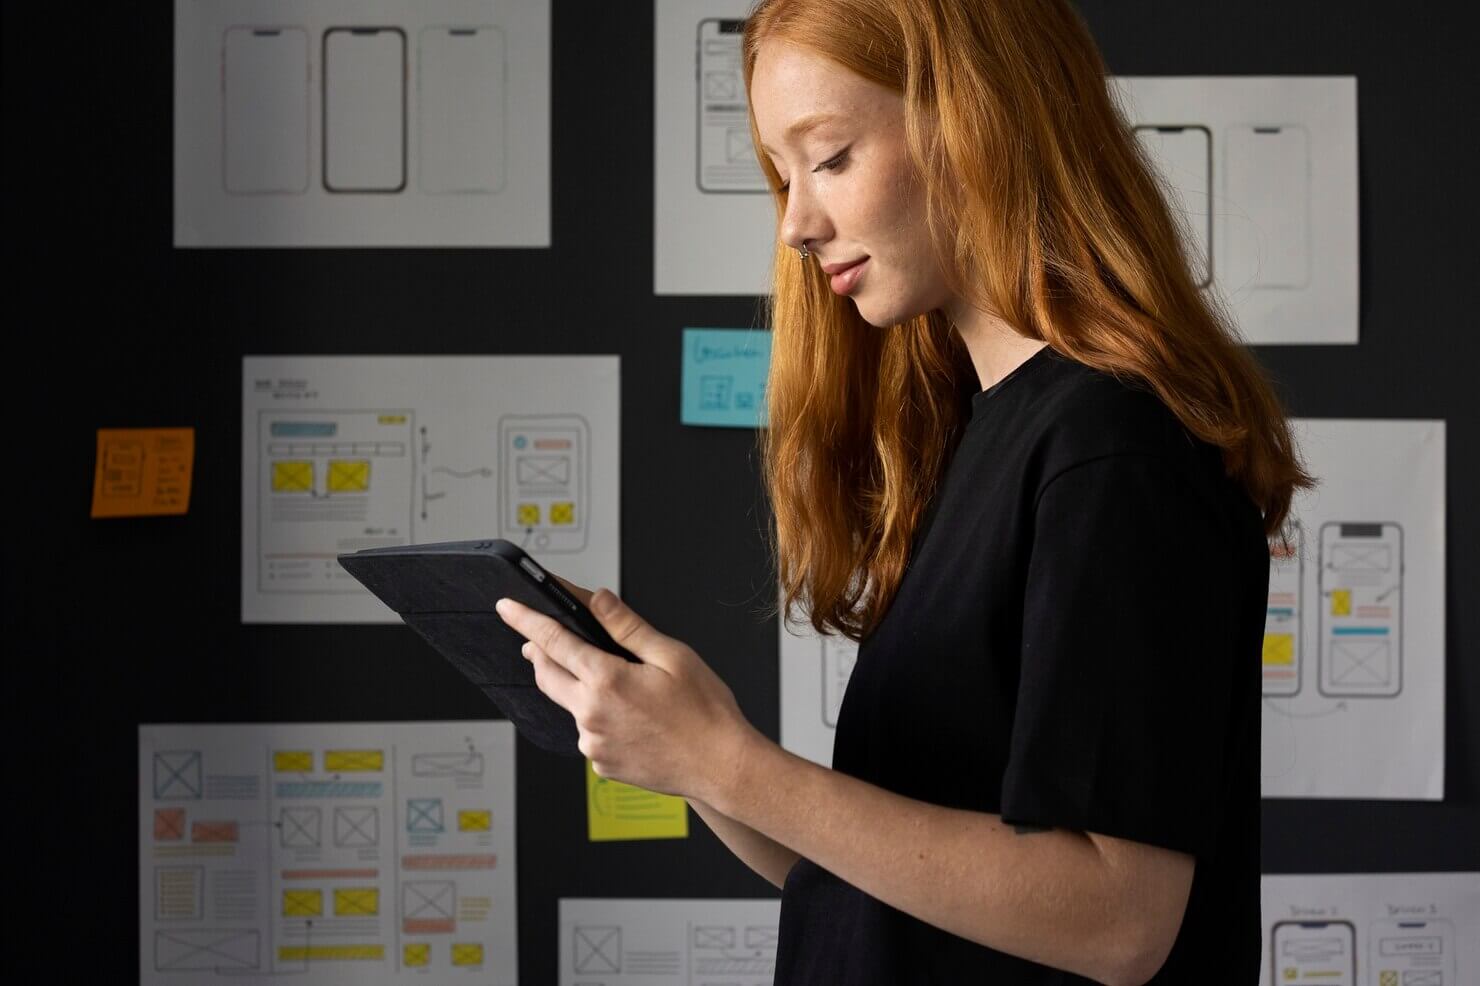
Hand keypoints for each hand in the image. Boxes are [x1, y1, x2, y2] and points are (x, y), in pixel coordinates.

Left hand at [494, 578, 757, 801]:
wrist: (722, 767)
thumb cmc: (706, 712)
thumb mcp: (671, 655)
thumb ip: (627, 626)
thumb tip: (598, 600)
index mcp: (606, 681)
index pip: (553, 641)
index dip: (526, 621)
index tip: (507, 608)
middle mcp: (591, 715)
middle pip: (547, 675)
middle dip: (540, 653)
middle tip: (542, 640)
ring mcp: (594, 744)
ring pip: (571, 706)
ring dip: (579, 689)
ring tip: (621, 686)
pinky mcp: (602, 766)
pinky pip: (589, 734)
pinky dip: (599, 719)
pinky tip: (632, 718)